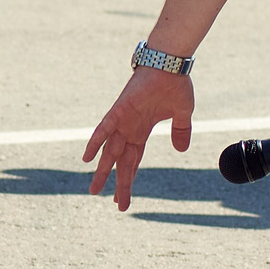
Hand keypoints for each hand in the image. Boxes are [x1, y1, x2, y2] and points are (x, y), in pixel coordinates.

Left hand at [82, 65, 195, 210]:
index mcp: (142, 131)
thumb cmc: (175, 84)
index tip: (126, 199)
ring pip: (109, 152)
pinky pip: (103, 129)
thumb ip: (180, 132)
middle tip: (114, 204)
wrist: (170, 64)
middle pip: (121, 163)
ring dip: (102, 171)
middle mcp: (129, 129)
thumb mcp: (182, 115)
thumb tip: (181, 151)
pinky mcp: (119, 110)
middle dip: (118, 184)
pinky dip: (94, 142)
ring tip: (94, 191)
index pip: (133, 161)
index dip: (129, 180)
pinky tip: (86, 158)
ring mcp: (122, 121)